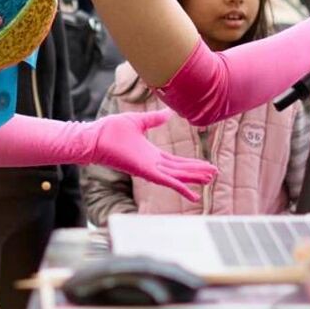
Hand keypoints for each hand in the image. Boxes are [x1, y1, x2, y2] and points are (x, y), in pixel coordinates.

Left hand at [90, 110, 216, 202]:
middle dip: (196, 172)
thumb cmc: (110, 130)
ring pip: (177, 176)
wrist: (95, 136)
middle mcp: (152, 164)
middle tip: (213, 174)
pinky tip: (192, 195)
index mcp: (151, 154)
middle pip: (180, 170)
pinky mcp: (145, 171)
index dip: (191, 164)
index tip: (205, 164)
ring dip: (193, 178)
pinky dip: (180, 188)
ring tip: (209, 180)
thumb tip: (168, 113)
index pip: (175, 161)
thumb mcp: (138, 121)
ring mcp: (149, 169)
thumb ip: (154, 119)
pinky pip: (167, 182)